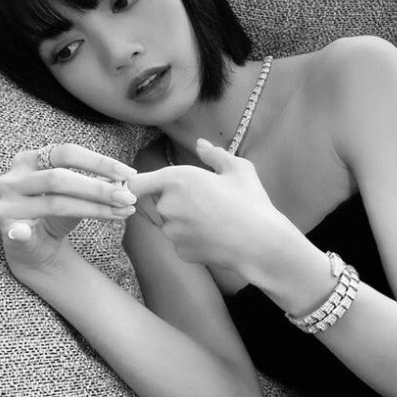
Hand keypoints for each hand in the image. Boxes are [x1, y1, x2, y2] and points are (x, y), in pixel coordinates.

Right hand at [0, 143, 138, 277]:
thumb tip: (131, 180)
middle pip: (60, 178)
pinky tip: (26, 233)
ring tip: (121, 213)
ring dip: (93, 209)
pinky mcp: (4, 228)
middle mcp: (13, 177)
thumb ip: (98, 184)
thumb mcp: (78, 195)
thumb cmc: (58, 214)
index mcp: (30, 159)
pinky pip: (15, 230)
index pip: (67, 152)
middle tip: (128, 198)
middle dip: (99, 188)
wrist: (35, 248)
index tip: (130, 174)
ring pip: (54, 203)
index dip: (99, 162)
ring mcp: (6, 203)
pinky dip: (20, 232)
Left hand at [125, 139, 285, 271]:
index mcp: (177, 179)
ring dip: (185, 220)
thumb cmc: (250, 201)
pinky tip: (216, 235)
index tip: (150, 185)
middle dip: (177, 200)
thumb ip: (214, 154)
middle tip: (207, 200)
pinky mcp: (181, 252)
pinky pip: (182, 241)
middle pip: (161, 201)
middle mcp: (168, 206)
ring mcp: (173, 232)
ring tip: (215, 219)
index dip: (140, 184)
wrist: (260, 243)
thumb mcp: (238, 169)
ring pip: (172, 222)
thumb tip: (200, 144)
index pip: (136, 183)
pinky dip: (194, 238)